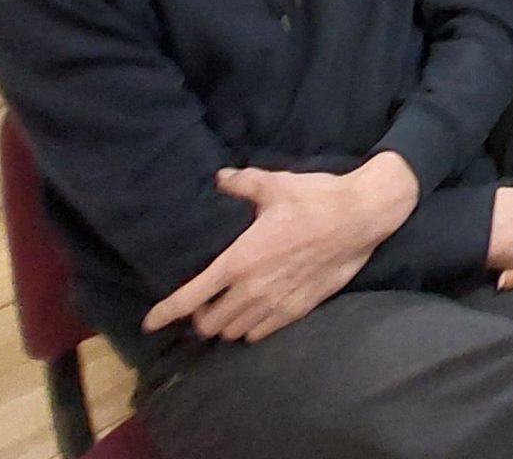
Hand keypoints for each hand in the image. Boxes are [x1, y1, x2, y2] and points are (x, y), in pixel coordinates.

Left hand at [143, 153, 417, 342]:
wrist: (361, 216)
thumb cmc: (315, 199)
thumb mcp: (274, 184)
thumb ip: (241, 184)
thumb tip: (219, 179)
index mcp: (239, 260)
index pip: (191, 297)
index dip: (166, 312)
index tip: (150, 322)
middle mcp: (252, 290)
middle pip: (209, 324)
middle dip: (199, 318)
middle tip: (203, 302)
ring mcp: (275, 304)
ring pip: (234, 333)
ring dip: (225, 324)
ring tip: (226, 309)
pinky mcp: (298, 310)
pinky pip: (261, 333)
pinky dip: (250, 329)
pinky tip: (254, 314)